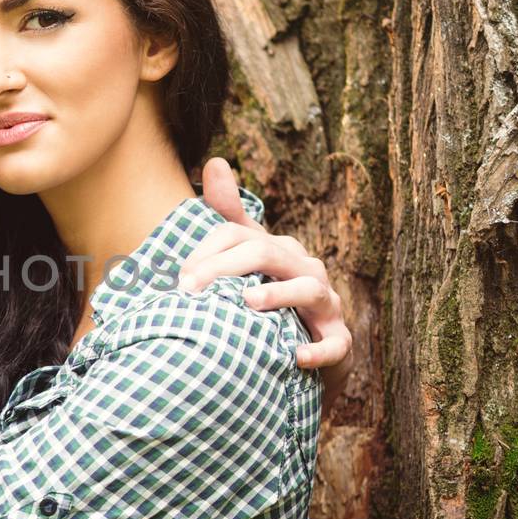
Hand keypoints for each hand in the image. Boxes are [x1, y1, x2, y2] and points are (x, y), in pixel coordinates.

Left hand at [180, 157, 351, 409]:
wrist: (308, 350)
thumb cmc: (274, 297)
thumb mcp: (250, 257)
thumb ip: (230, 217)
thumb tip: (215, 162)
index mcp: (279, 249)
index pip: (239, 234)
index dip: (207, 251)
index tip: (179, 275)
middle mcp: (305, 269)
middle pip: (267, 253)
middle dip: (226, 267)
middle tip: (191, 288)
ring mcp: (325, 303)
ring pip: (308, 289)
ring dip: (278, 294)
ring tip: (247, 300)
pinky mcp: (338, 339)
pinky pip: (335, 343)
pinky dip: (318, 349)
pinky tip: (296, 356)